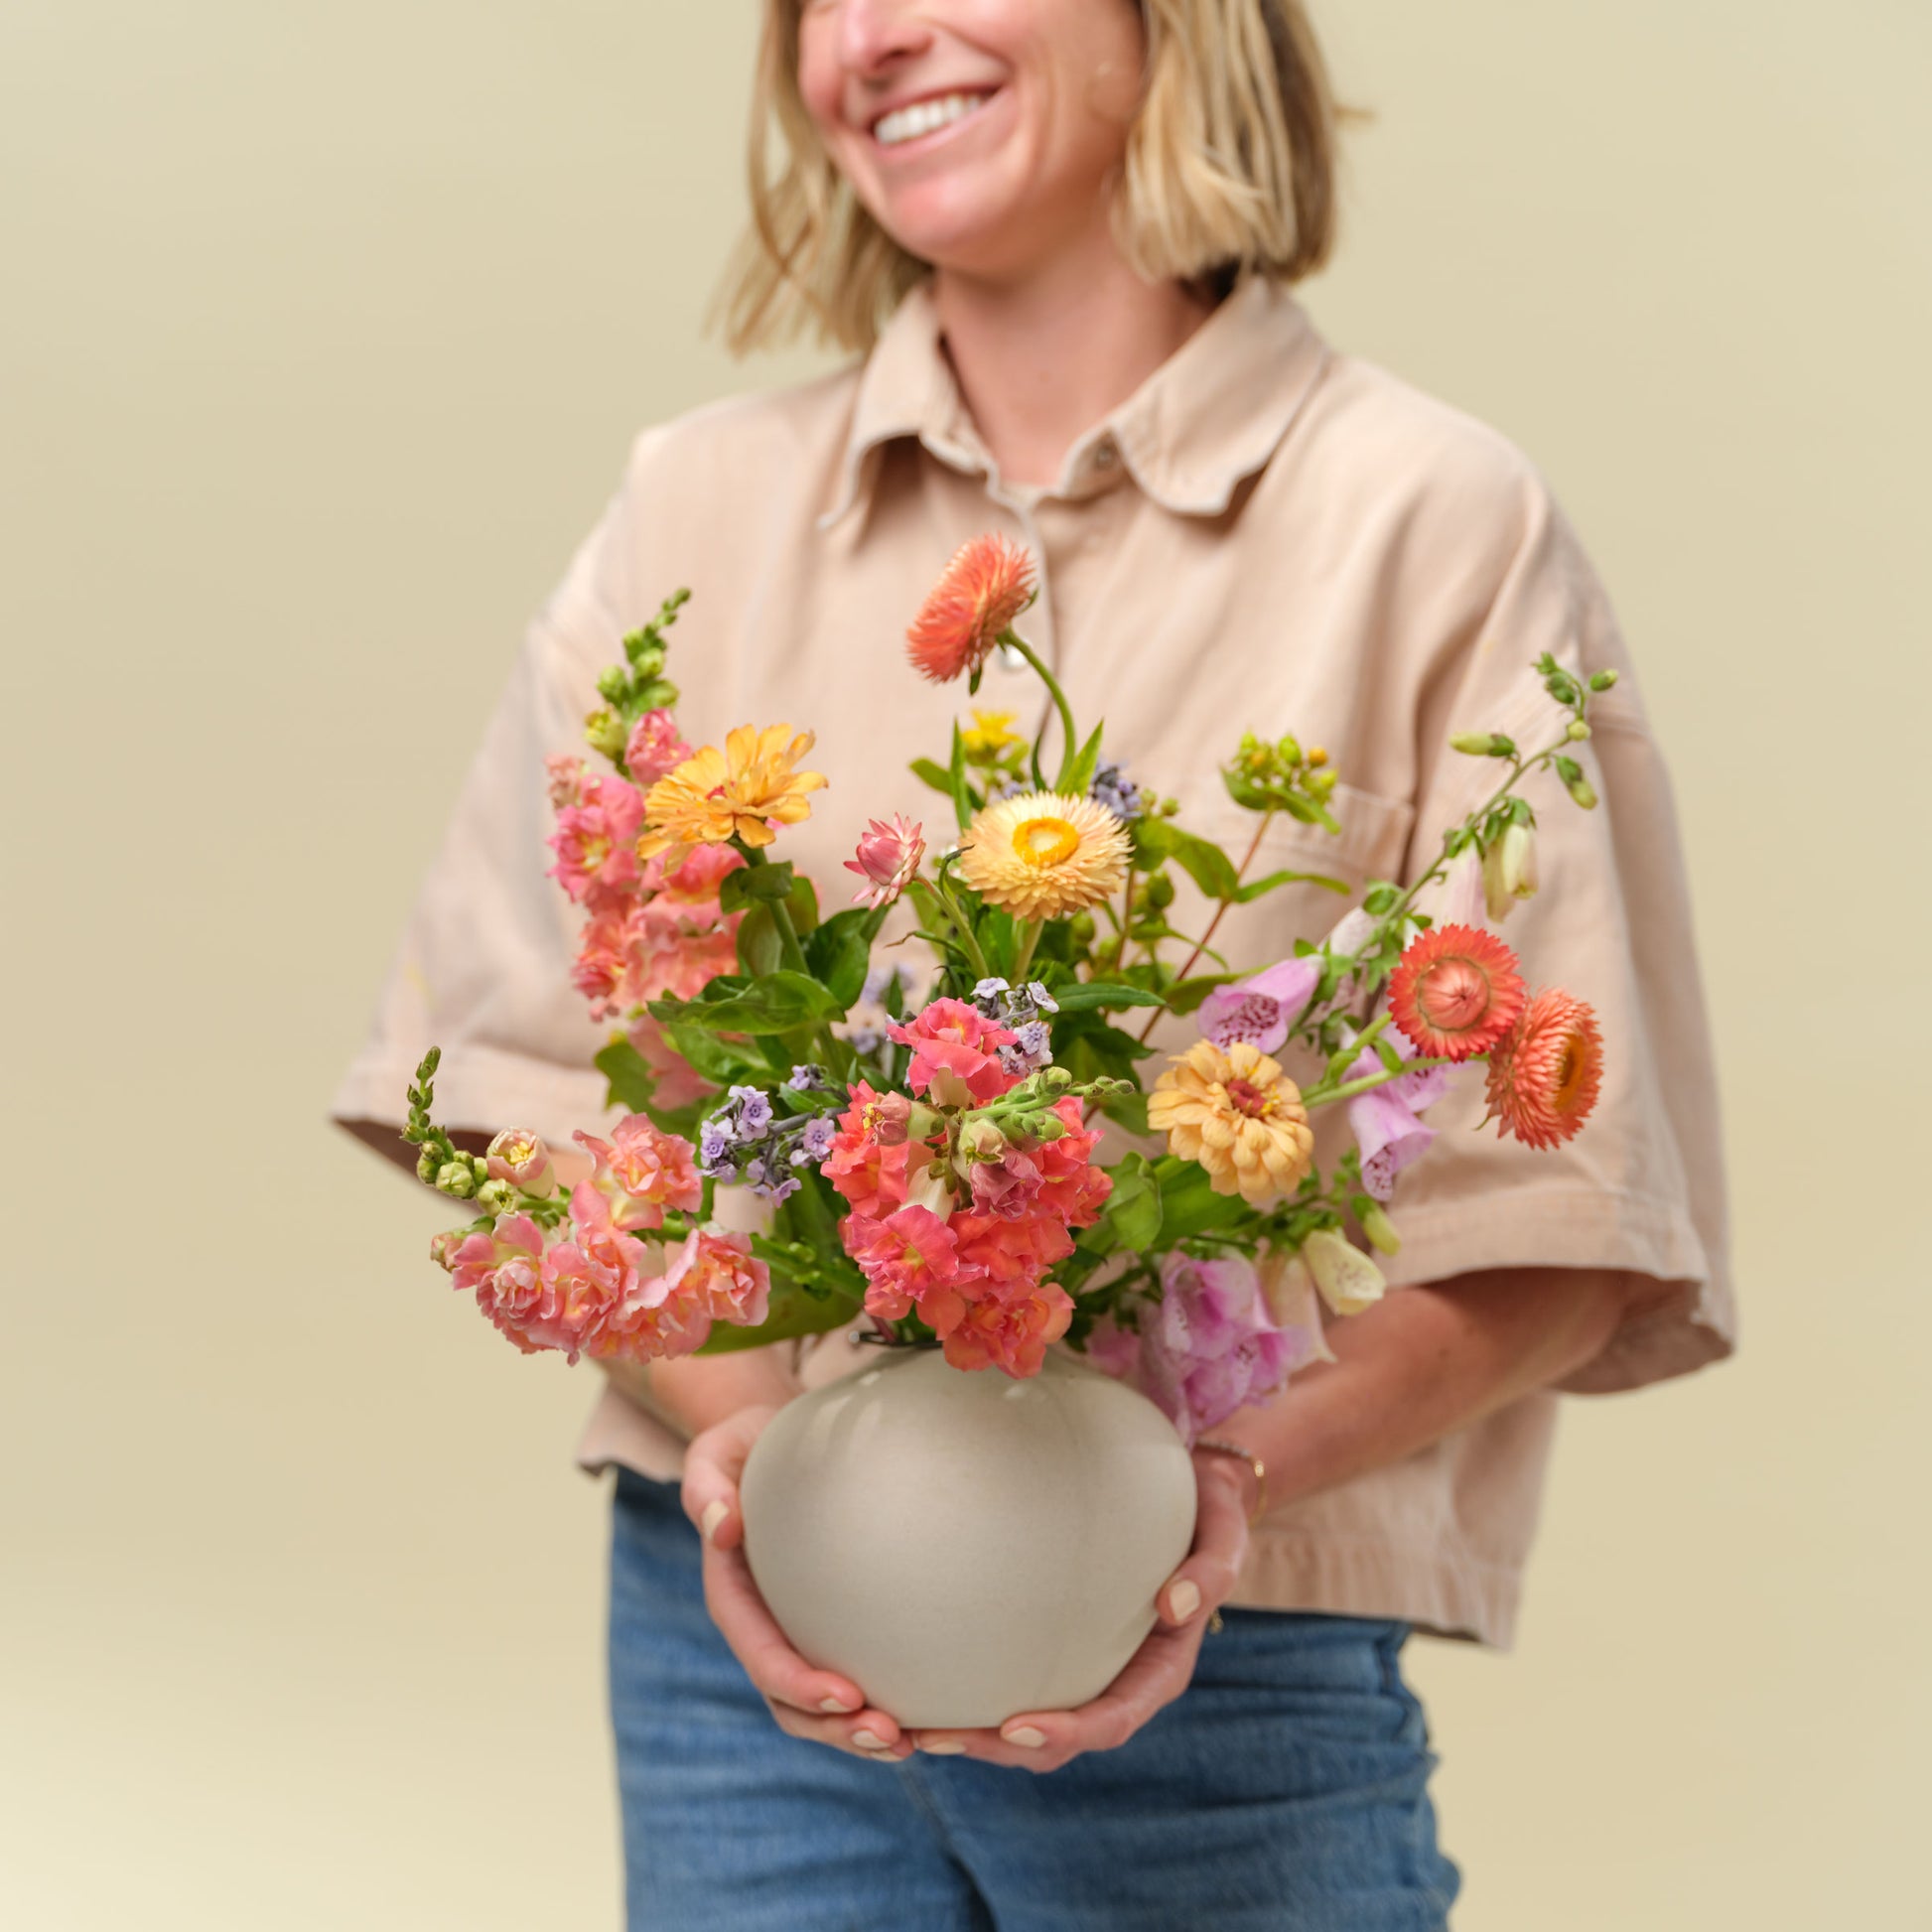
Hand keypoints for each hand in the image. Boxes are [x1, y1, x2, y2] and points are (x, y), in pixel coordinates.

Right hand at [681, 1404, 914, 1764]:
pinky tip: (927, 1717)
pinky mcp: (832, 1624)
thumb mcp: (716, 1452)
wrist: (771, 1438)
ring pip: (822, 1707)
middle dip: (836, 1729)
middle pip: (791, 1702)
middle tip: (892, 1736)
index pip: (762, 1654)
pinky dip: (885, 1705)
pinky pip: (856, 1676)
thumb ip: (707, 1487)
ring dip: (861, 1735)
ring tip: (913, 1743)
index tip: (847, 1694)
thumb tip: (721, 1529)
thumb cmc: (745, 1444)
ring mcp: (798, 1631)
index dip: (799, 1684)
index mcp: (734, 1595)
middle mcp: (765, 1625)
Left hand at [907, 1445, 1254, 1771]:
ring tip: (910, 1726)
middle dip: (995, 1747)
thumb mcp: (1225, 1529)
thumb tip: (1177, 1606)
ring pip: (1023, 1726)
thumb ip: (1213, 1567)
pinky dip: (968, 1691)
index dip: (1065, 1733)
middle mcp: (1116, 1680)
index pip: (1111, 1720)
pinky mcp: (1051, 1643)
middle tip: (933, 1735)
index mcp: (1158, 1670)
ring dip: (970, 1734)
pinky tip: (919, 1677)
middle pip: (1054, 1741)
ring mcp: (1082, 1667)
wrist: (1191, 1491)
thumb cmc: (1207, 1508)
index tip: (1015, 1726)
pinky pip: (1008, 1679)